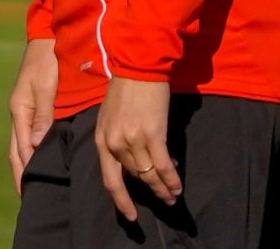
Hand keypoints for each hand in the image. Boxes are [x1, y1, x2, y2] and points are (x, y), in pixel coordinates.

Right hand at [7, 38, 57, 194]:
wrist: (47, 38)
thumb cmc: (48, 60)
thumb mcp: (46, 86)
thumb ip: (42, 115)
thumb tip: (35, 144)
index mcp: (19, 111)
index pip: (21, 149)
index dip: (25, 170)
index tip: (29, 191)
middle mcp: (18, 113)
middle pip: (17, 150)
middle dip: (21, 173)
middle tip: (27, 196)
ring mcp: (24, 109)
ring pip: (21, 143)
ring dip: (25, 163)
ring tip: (32, 183)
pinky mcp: (33, 104)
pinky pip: (30, 133)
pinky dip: (31, 149)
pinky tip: (39, 156)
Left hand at [94, 77, 181, 220]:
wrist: (139, 64)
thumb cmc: (127, 86)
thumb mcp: (111, 114)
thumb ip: (118, 136)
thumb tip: (138, 155)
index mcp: (102, 139)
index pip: (110, 179)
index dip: (121, 200)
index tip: (130, 214)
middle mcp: (115, 144)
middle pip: (134, 177)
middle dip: (150, 191)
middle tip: (164, 199)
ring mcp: (133, 140)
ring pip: (148, 174)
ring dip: (162, 188)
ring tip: (173, 196)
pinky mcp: (152, 134)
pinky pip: (162, 165)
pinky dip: (171, 178)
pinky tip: (177, 186)